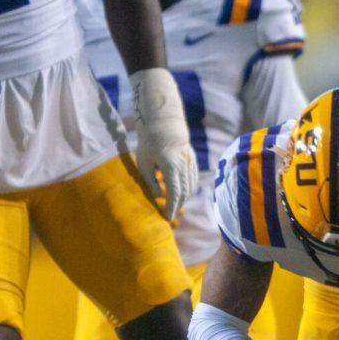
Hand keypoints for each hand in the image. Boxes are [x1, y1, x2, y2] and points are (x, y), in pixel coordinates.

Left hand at [131, 67, 197, 219]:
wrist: (163, 122)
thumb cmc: (149, 142)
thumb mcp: (144, 163)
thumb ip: (151, 182)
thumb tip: (158, 197)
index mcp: (171, 167)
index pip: (175, 194)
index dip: (172, 208)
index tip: (167, 217)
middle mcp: (184, 166)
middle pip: (185, 192)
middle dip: (178, 205)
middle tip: (169, 214)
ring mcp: (191, 162)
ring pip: (191, 186)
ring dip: (184, 198)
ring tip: (174, 205)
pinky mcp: (192, 159)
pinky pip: (193, 179)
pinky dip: (188, 188)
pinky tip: (181, 193)